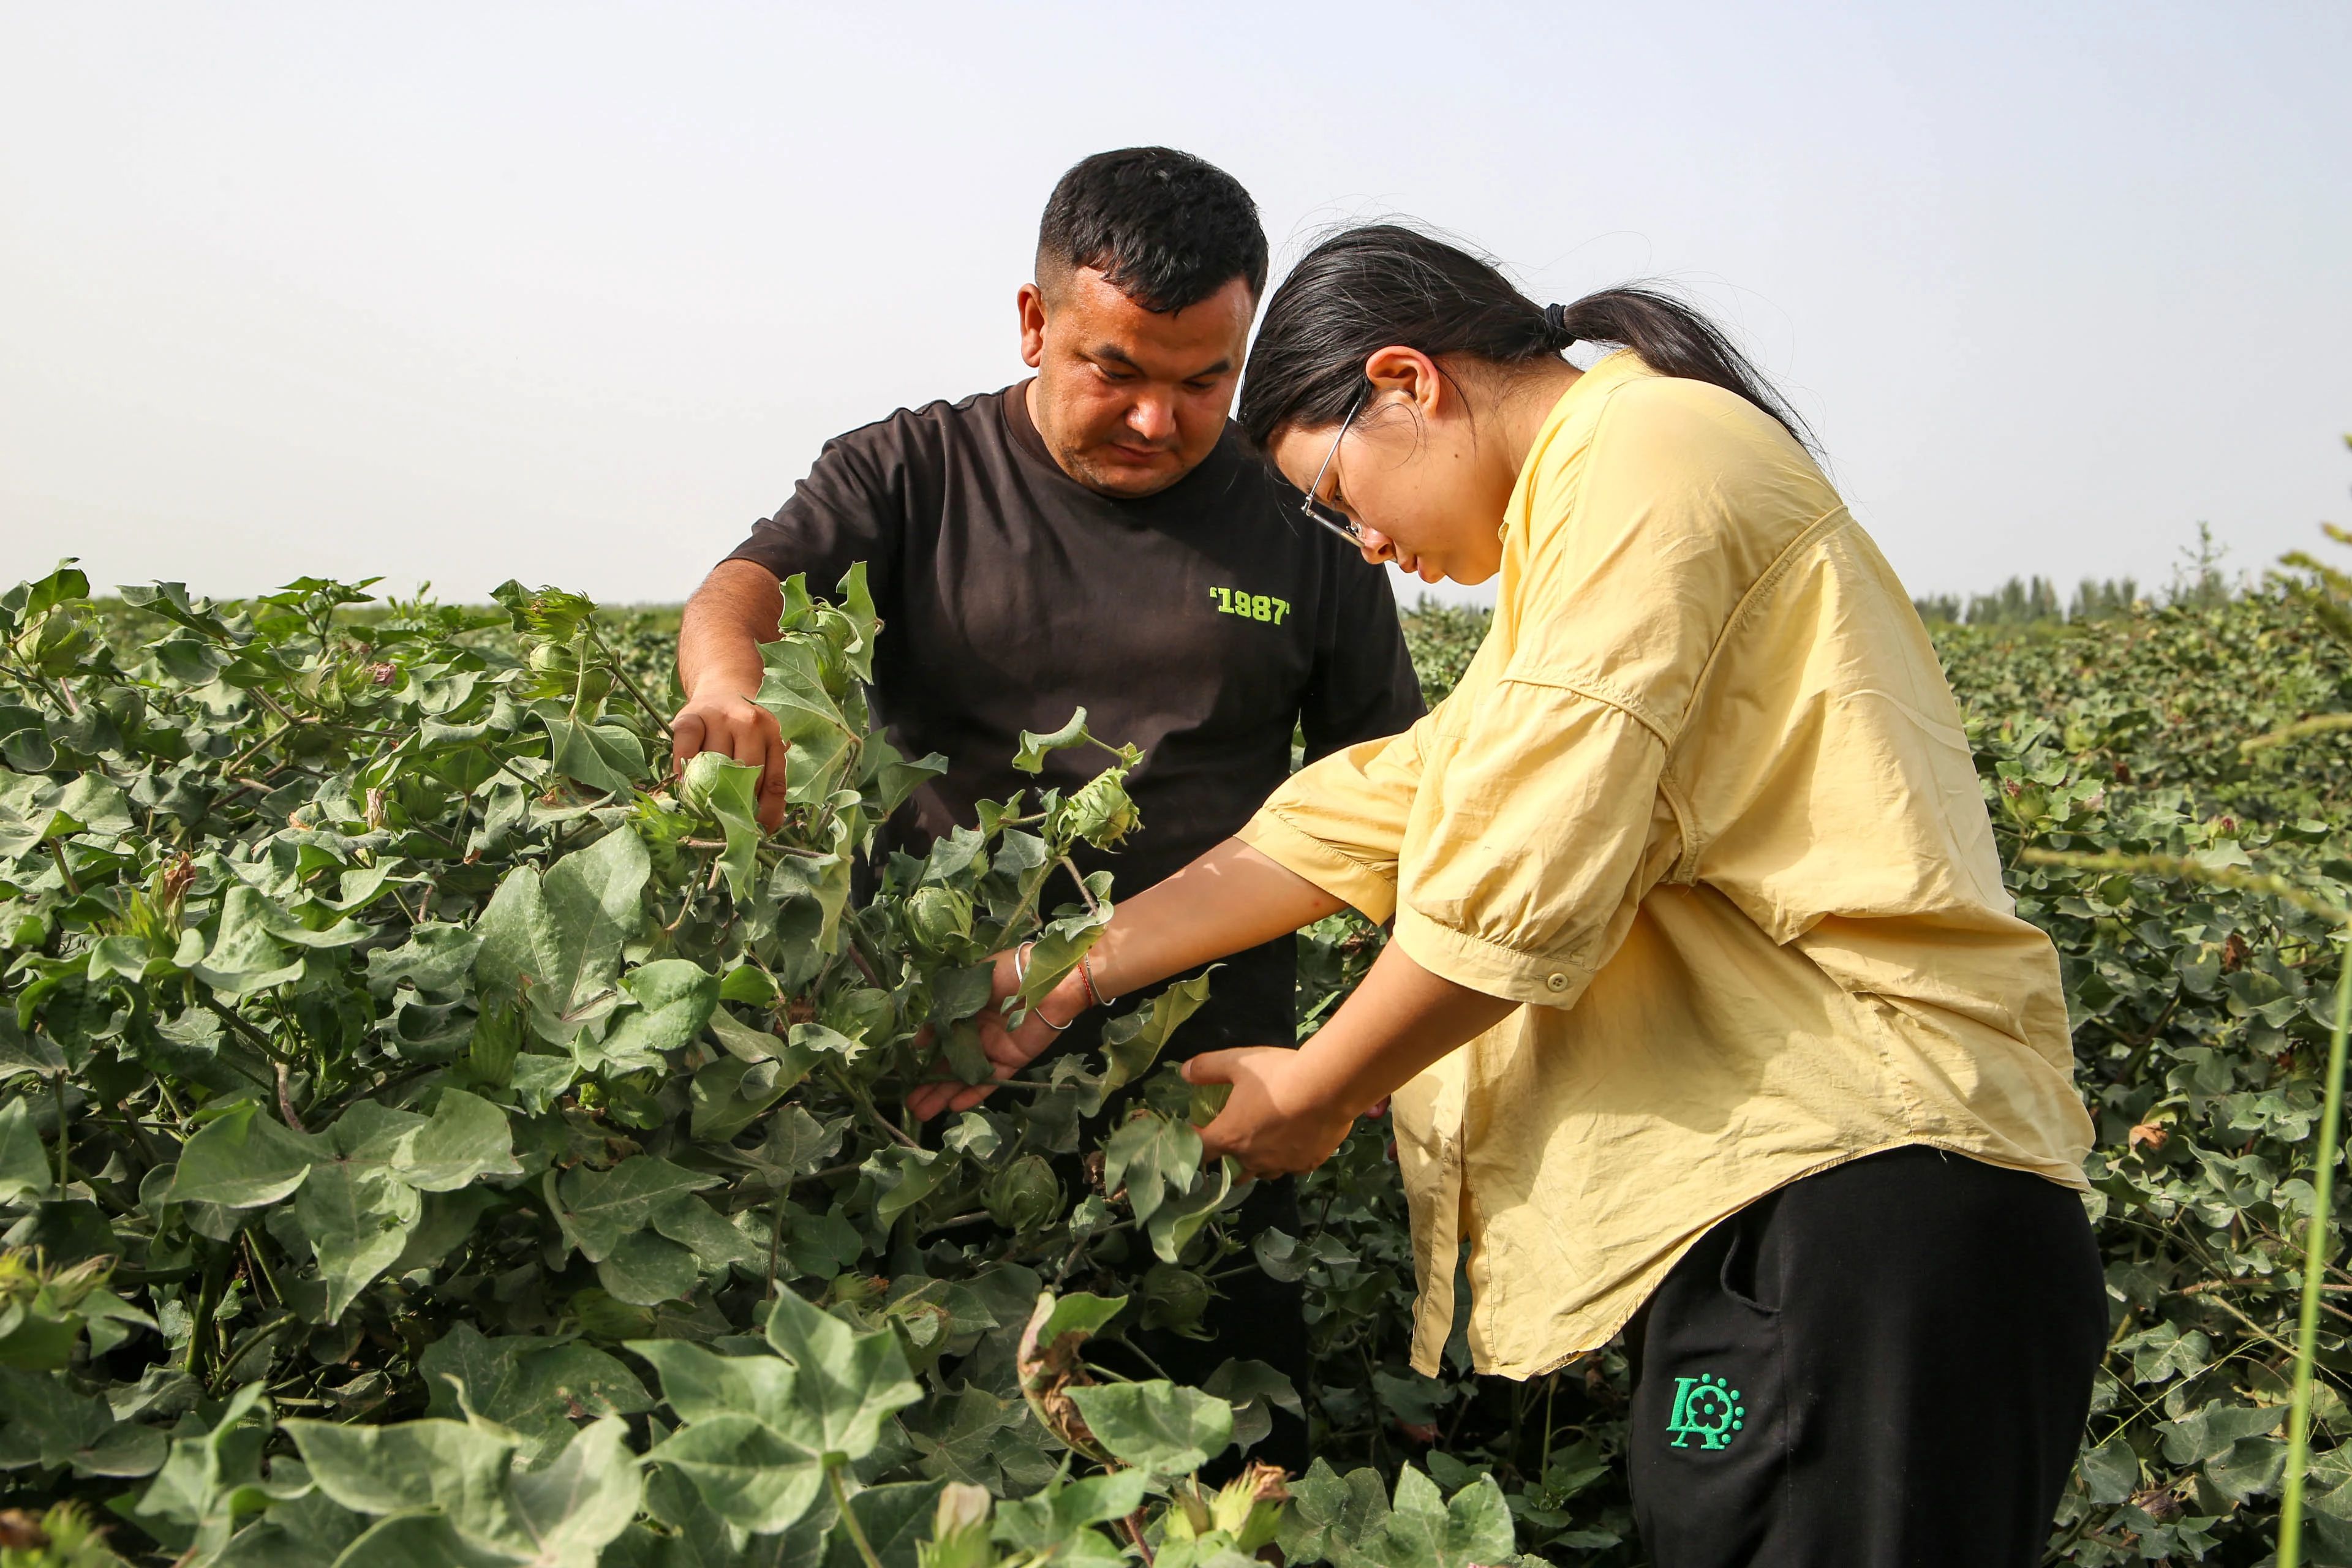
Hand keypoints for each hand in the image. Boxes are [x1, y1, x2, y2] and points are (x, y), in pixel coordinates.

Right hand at [671, 685, 790, 829]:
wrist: (724, 685)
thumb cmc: (746, 728)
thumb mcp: (766, 745)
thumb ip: (767, 778)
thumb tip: (764, 827)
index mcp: (775, 735)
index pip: (774, 782)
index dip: (766, 813)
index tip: (757, 833)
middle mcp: (750, 723)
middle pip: (744, 775)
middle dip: (736, 804)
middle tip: (727, 823)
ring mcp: (719, 717)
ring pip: (714, 765)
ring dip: (708, 791)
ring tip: (705, 810)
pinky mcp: (691, 716)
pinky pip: (686, 749)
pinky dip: (683, 770)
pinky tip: (684, 784)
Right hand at [904, 947, 1088, 1120]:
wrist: (1049, 979)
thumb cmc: (1011, 971)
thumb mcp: (970, 985)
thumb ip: (944, 1011)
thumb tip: (919, 1038)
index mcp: (966, 1011)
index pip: (940, 1039)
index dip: (925, 1056)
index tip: (907, 1071)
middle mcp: (978, 1032)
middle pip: (949, 1063)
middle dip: (929, 1083)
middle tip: (909, 1102)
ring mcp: (994, 1048)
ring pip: (965, 1076)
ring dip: (945, 1094)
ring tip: (921, 1112)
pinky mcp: (1011, 1060)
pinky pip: (990, 1081)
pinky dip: (973, 1094)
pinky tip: (953, 1106)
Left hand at [1183, 1047, 1356, 1179]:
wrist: (1328, 1088)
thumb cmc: (1278, 1075)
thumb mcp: (1238, 1062)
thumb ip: (1207, 1068)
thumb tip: (1184, 1072)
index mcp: (1230, 1137)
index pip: (1200, 1150)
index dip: (1194, 1141)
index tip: (1197, 1130)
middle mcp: (1252, 1159)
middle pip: (1231, 1169)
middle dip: (1227, 1157)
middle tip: (1232, 1139)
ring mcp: (1281, 1164)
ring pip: (1263, 1171)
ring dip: (1257, 1161)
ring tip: (1261, 1143)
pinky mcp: (1307, 1164)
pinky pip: (1290, 1167)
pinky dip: (1286, 1158)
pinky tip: (1292, 1143)